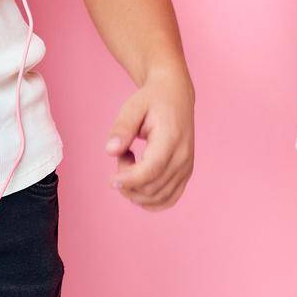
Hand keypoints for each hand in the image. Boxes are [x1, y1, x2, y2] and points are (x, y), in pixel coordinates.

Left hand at [104, 66, 194, 210]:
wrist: (175, 96)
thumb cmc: (152, 101)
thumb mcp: (133, 106)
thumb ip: (122, 128)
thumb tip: (110, 151)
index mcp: (171, 139)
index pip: (151, 170)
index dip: (129, 180)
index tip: (111, 180)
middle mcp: (183, 157)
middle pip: (152, 187)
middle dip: (128, 182)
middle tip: (122, 155)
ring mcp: (186, 167)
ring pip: (159, 198)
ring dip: (136, 191)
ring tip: (131, 164)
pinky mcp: (185, 174)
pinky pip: (168, 200)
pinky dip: (149, 200)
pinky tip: (138, 183)